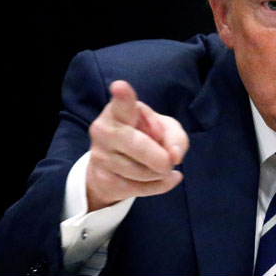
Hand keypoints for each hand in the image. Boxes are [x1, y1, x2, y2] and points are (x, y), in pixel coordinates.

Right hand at [85, 80, 188, 211]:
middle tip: (170, 162)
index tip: (120, 87)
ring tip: (160, 166)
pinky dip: (160, 185)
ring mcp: (100, 156)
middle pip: (138, 146)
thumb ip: (175, 137)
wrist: (115, 164)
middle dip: (160, 158)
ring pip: (142, 172)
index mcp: (119, 110)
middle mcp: (104, 130)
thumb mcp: (165, 129)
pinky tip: (164, 178)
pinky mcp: (102, 180)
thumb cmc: (144, 136)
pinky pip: (140, 189)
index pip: (121, 103)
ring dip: (161, 173)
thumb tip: (174, 157)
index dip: (123, 96)